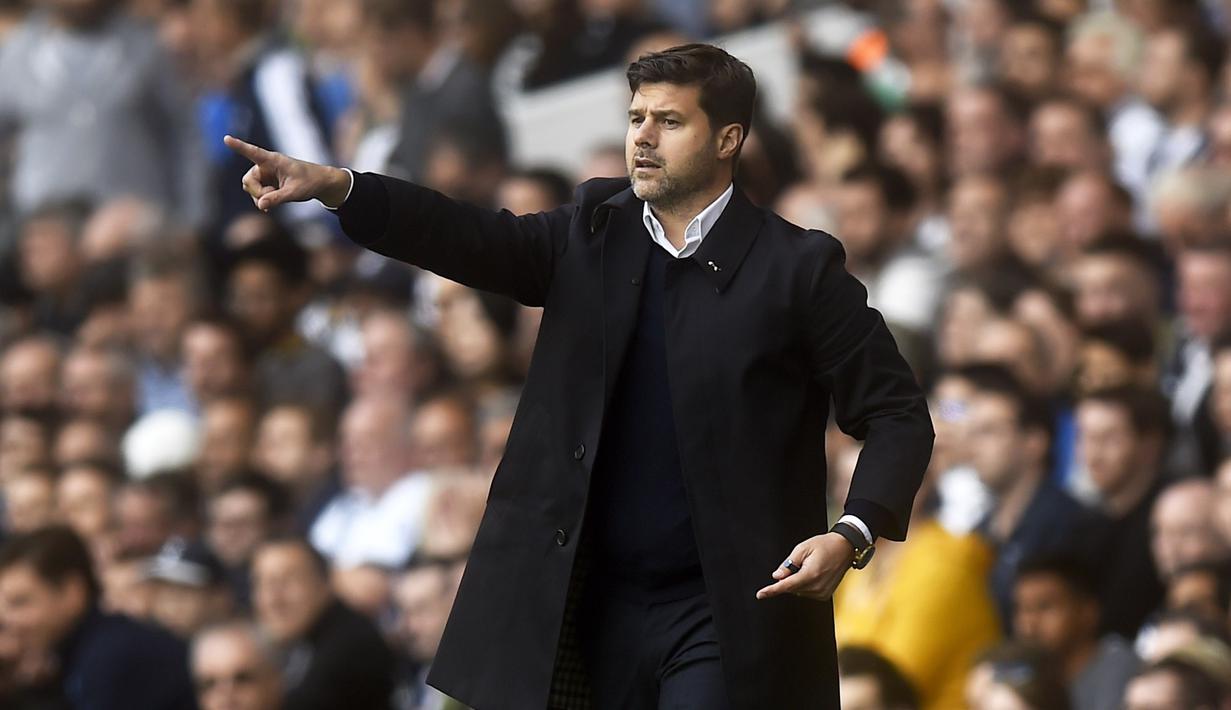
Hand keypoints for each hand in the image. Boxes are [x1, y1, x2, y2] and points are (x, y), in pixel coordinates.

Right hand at [223, 135, 350, 210]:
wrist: (319, 183)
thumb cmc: (310, 182)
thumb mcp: (295, 192)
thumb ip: (277, 198)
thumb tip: (260, 205)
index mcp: (274, 160)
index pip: (253, 152)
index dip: (239, 146)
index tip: (227, 138)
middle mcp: (266, 166)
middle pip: (248, 180)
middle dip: (256, 192)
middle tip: (270, 198)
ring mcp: (265, 175)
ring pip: (250, 188)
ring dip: (260, 197)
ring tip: (276, 199)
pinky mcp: (267, 183)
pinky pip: (256, 194)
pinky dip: (261, 201)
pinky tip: (269, 206)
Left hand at [755, 532, 855, 600]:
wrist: (845, 548)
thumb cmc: (825, 545)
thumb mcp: (803, 548)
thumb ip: (788, 564)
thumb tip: (777, 576)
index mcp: (810, 575)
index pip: (786, 586)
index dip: (771, 590)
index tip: (760, 594)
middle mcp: (817, 587)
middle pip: (791, 588)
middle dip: (789, 578)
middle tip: (799, 563)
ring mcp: (822, 592)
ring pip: (798, 591)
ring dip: (798, 581)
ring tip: (810, 566)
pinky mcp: (825, 595)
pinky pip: (807, 592)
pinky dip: (805, 584)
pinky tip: (814, 572)